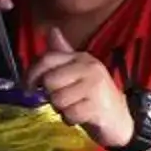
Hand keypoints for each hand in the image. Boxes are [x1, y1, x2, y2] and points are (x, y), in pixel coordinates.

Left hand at [29, 27, 134, 150]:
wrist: (122, 118)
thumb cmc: (94, 96)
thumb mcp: (77, 73)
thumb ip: (63, 54)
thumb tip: (51, 30)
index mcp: (81, 58)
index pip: (47, 58)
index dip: (31, 73)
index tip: (28, 87)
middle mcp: (89, 67)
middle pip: (49, 81)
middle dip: (50, 95)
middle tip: (63, 99)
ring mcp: (95, 86)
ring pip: (58, 99)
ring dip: (61, 109)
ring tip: (74, 107)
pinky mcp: (97, 106)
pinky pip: (69, 114)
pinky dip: (71, 120)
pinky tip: (81, 116)